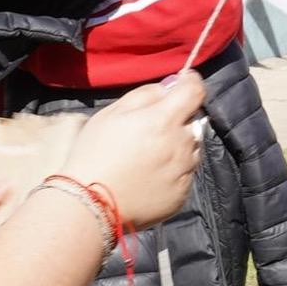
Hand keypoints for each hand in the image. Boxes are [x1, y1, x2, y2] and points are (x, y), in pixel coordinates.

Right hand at [69, 70, 206, 227]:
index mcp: (164, 120)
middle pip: (193, 121)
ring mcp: (184, 172)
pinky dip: (174, 170)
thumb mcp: (112, 113)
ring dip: (179, 145)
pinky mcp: (182, 194)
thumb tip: (170, 87)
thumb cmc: (95, 153)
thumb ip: (145, 94)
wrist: (91, 203)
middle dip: (179, 119)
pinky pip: (185, 174)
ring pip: (192, 148)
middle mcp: (181, 145)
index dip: (191, 82)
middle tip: (152, 128)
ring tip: (149, 156)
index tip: (183, 82)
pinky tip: (150, 175)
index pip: (195, 91)